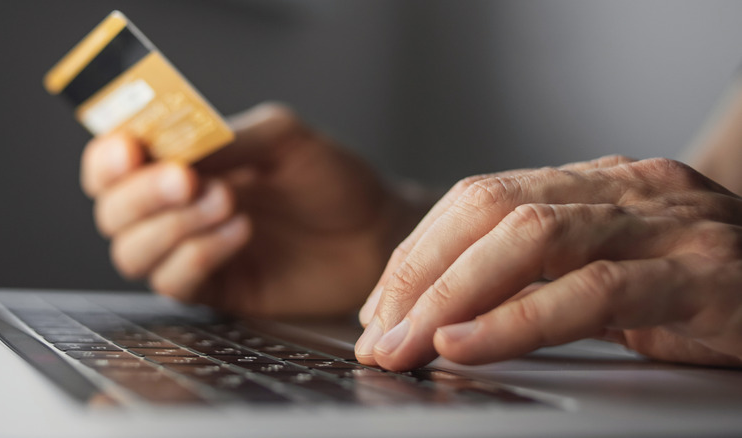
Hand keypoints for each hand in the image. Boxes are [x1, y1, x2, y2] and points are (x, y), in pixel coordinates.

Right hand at [80, 103, 423, 316]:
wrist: (373, 231)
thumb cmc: (332, 178)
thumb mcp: (281, 137)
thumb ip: (224, 138)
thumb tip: (168, 145)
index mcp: (185, 164)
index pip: (114, 164)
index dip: (108, 158)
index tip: (131, 150)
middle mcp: (179, 209)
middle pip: (112, 211)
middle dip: (141, 193)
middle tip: (187, 179)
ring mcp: (193, 251)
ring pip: (131, 251)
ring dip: (171, 226)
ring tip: (228, 203)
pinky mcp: (216, 290)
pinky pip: (174, 283)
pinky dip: (198, 256)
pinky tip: (240, 233)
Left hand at [355, 156, 741, 369]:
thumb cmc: (702, 290)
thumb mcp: (610, 275)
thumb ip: (540, 280)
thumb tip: (446, 314)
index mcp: (596, 183)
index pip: (481, 198)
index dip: (420, 251)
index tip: (380, 305)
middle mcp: (626, 188)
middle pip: (492, 208)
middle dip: (421, 272)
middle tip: (378, 332)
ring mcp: (665, 225)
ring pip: (531, 236)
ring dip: (452, 293)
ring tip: (407, 342)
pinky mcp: (702, 274)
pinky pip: (593, 289)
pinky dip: (519, 319)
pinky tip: (467, 344)